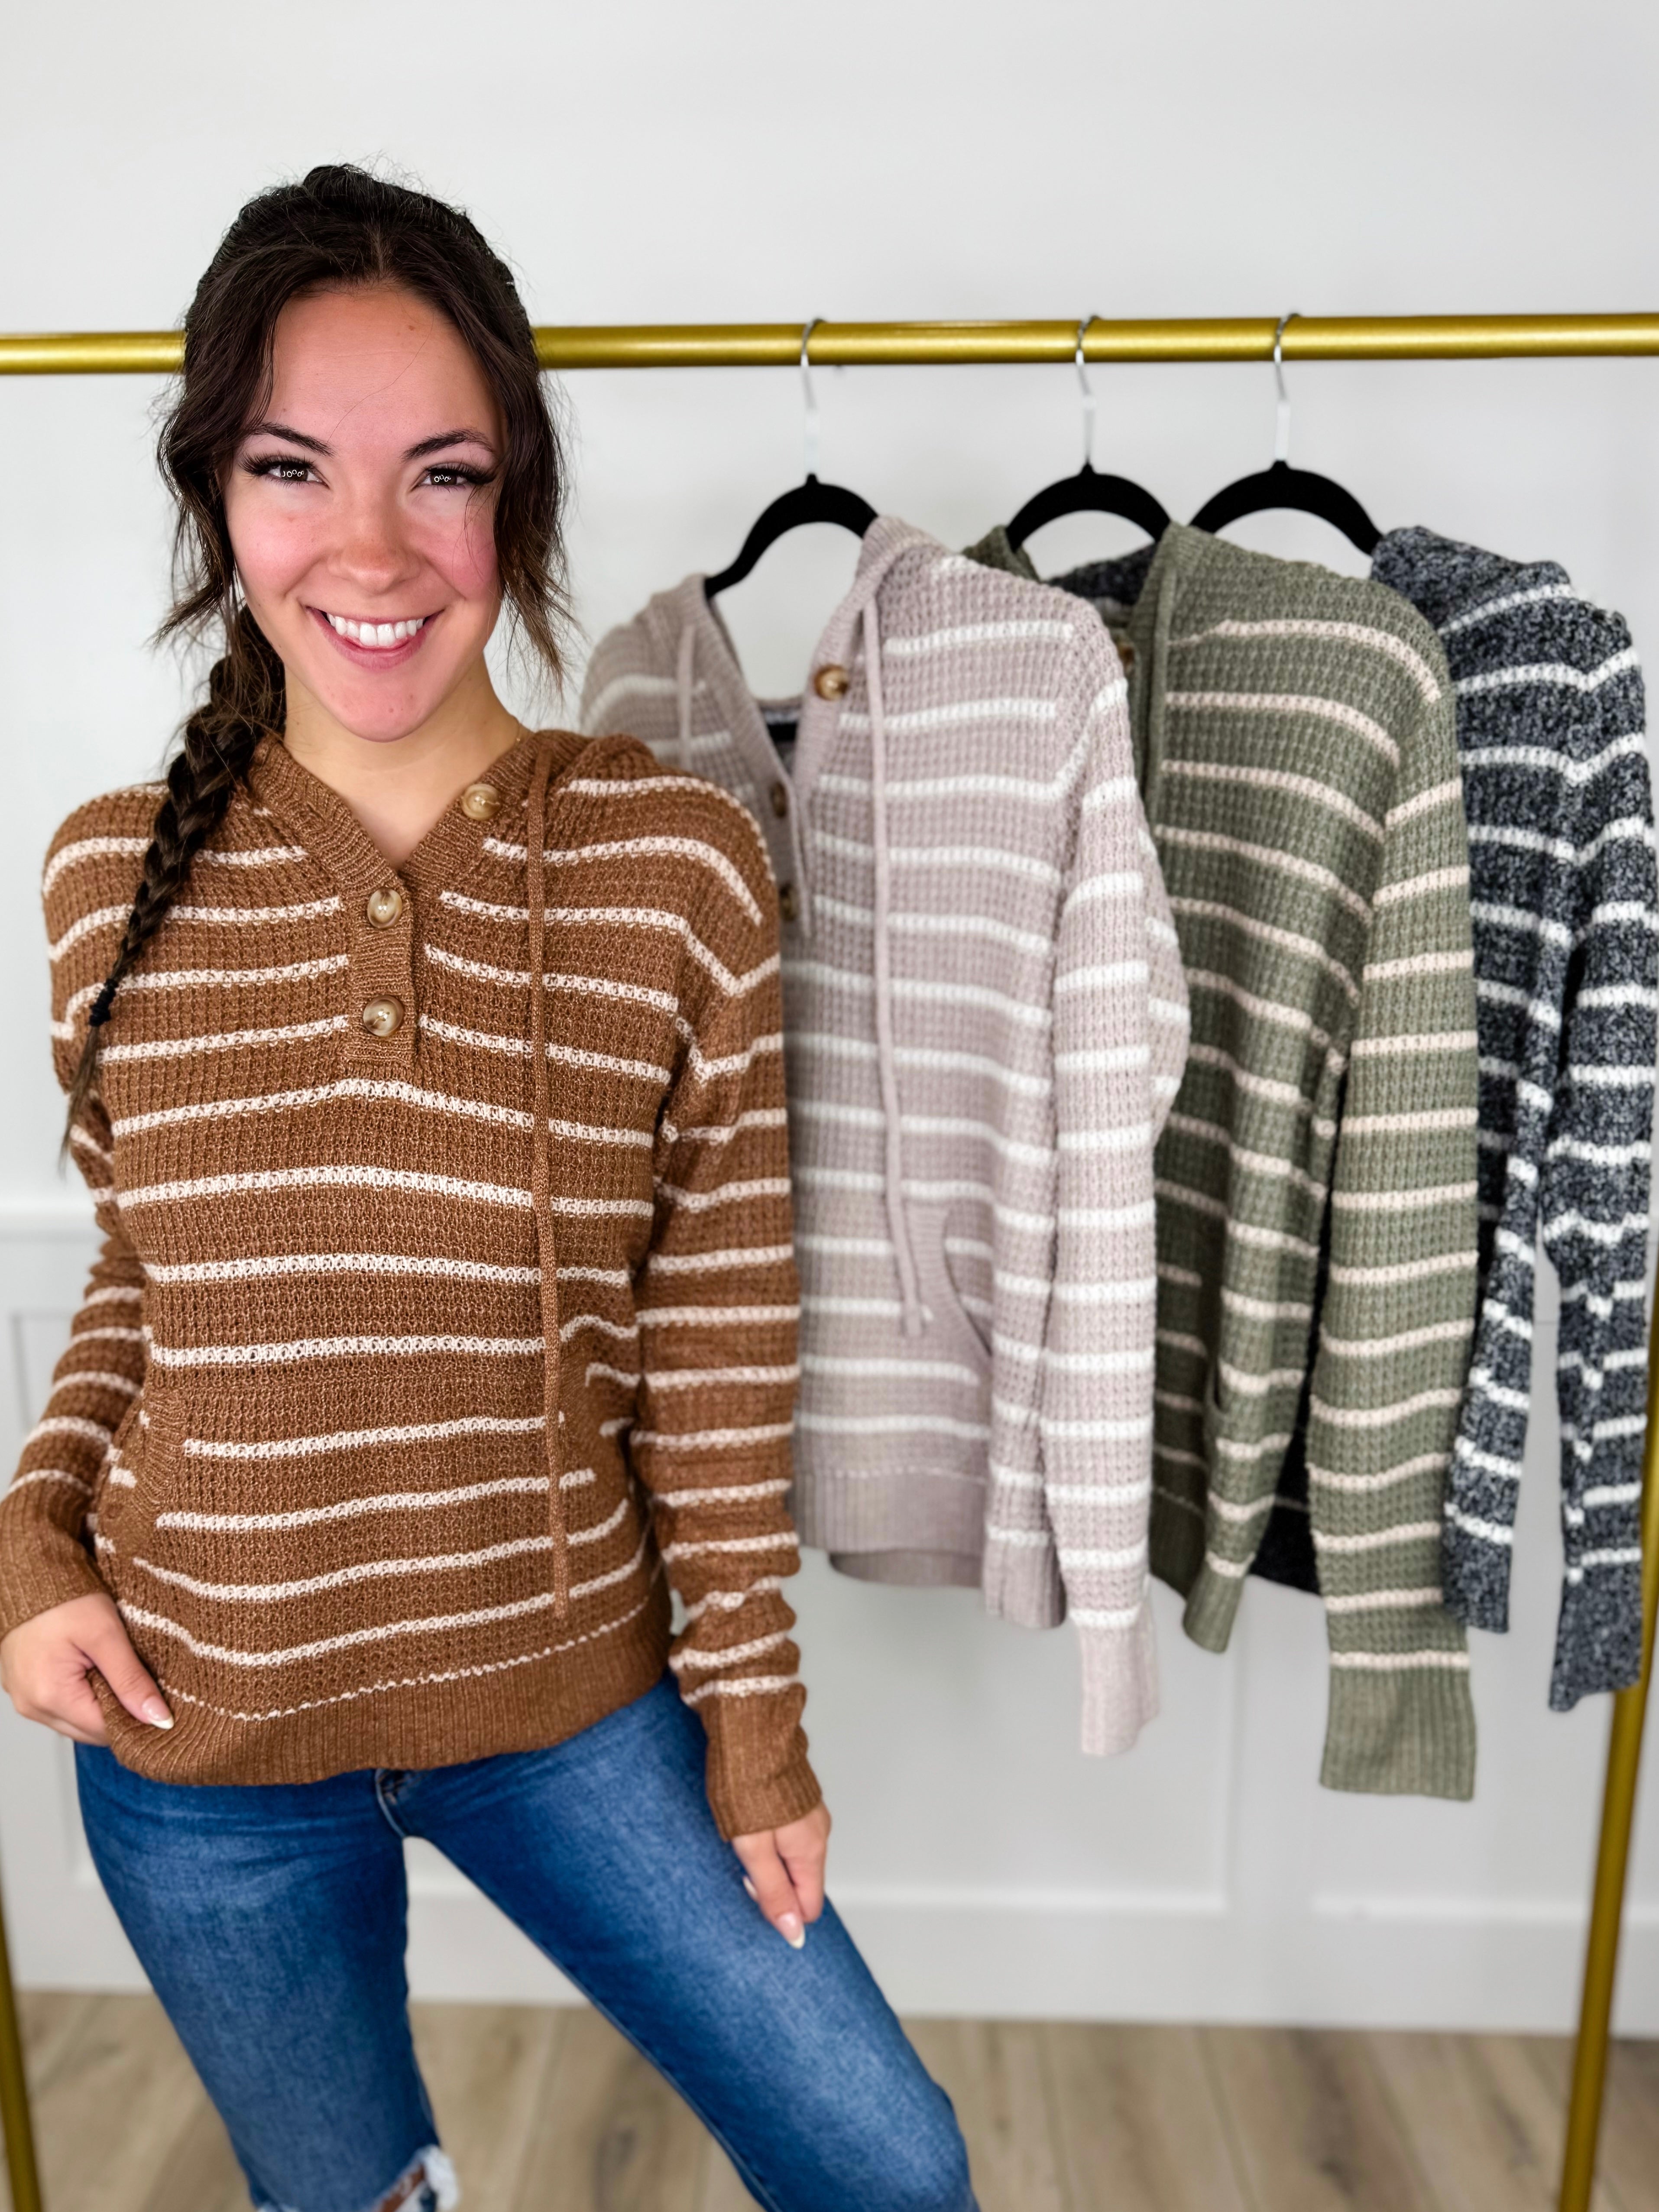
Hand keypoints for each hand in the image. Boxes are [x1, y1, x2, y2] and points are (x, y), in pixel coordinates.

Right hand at [0, 1593, 172, 1745]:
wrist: (30, 1574)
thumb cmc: (65, 1597)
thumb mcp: (106, 1634)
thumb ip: (131, 1679)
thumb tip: (158, 1718)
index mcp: (50, 1696)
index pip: (106, 1731)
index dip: (139, 1721)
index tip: (163, 1705)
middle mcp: (32, 1706)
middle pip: (91, 1730)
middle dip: (122, 1714)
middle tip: (145, 1685)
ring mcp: (26, 1699)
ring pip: (78, 1720)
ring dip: (103, 1704)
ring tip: (120, 1673)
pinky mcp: (26, 1688)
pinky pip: (63, 1705)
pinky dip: (85, 1694)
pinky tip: (99, 1672)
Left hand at [731, 1800, 830, 1949]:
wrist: (750, 1730)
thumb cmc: (747, 1785)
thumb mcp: (754, 1849)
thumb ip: (774, 1891)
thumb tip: (794, 1933)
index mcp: (811, 1850)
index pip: (808, 1906)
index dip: (777, 1907)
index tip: (751, 1884)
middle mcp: (818, 1834)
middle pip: (799, 1883)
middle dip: (770, 1882)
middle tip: (742, 1858)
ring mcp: (809, 1815)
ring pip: (792, 1858)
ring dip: (767, 1858)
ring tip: (742, 1834)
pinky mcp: (796, 1801)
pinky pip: (788, 1836)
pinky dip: (769, 1837)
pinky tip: (749, 1819)